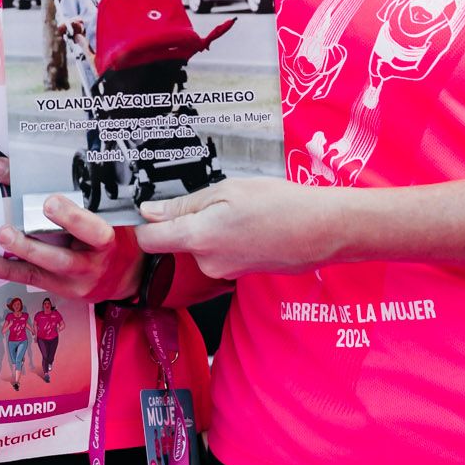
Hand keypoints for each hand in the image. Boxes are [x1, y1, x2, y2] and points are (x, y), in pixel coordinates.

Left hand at [0, 179, 141, 302]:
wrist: (127, 274)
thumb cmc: (114, 232)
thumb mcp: (105, 211)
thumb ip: (73, 191)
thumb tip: (17, 166)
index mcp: (109, 240)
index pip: (94, 229)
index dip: (72, 218)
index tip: (49, 202)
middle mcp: (93, 263)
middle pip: (64, 257)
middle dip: (34, 244)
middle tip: (9, 230)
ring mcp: (77, 280)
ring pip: (45, 269)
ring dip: (18, 254)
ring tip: (0, 238)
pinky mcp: (63, 290)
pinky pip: (32, 279)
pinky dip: (6, 270)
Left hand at [134, 176, 338, 278]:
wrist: (321, 230)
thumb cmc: (279, 204)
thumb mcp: (226, 190)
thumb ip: (183, 205)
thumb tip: (149, 213)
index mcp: (198, 238)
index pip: (148, 240)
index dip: (143, 223)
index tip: (149, 207)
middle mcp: (206, 262)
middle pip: (176, 240)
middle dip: (187, 218)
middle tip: (215, 196)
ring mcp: (223, 271)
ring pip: (200, 244)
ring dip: (210, 226)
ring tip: (239, 208)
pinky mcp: (238, 274)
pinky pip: (220, 251)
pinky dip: (227, 236)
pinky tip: (249, 222)